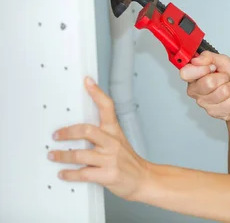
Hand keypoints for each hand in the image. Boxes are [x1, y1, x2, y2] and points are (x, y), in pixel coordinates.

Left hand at [48, 77, 150, 200]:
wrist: (144, 179)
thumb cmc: (129, 161)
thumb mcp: (119, 142)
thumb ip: (102, 135)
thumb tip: (78, 130)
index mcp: (115, 132)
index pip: (107, 107)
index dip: (97, 93)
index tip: (87, 82)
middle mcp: (112, 143)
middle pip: (87, 130)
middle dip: (68, 132)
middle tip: (56, 135)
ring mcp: (110, 159)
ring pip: (80, 154)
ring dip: (62, 156)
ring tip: (53, 155)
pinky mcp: (107, 175)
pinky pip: (83, 173)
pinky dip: (69, 174)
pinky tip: (63, 173)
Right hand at [179, 51, 229, 120]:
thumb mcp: (224, 61)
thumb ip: (209, 57)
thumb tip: (197, 59)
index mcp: (193, 76)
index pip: (185, 73)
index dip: (201, 69)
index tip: (212, 67)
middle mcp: (195, 90)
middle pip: (208, 83)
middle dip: (224, 77)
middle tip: (226, 77)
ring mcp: (203, 103)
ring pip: (222, 92)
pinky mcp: (214, 112)